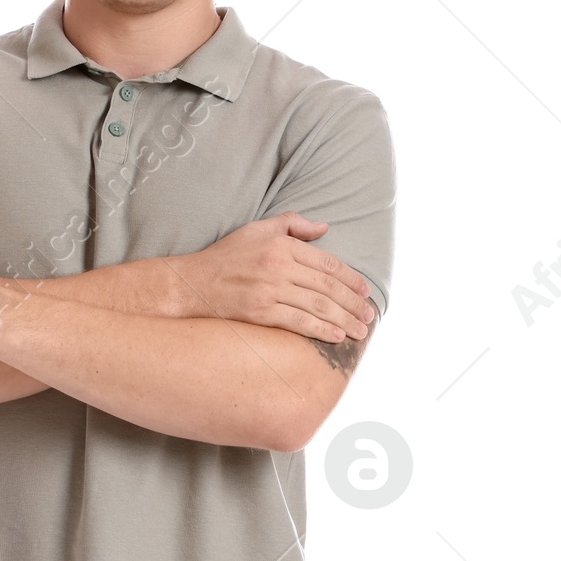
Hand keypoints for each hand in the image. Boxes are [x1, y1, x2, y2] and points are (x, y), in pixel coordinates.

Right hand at [170, 214, 375, 344]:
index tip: (365, 291)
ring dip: (343, 320)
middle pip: (326, 287)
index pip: (326, 262)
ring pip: (316, 306)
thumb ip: (292, 224)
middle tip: (368, 316)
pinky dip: (320, 330)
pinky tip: (336, 336)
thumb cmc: (225, 256)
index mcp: (281, 245)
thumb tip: (324, 228)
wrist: (192, 284)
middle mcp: (278, 266)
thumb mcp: (257, 229)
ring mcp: (269, 291)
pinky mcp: (259, 313)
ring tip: (359, 330)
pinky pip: (297, 322)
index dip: (350, 278)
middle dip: (352, 303)